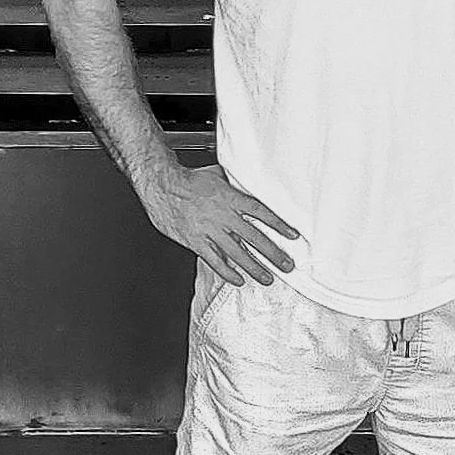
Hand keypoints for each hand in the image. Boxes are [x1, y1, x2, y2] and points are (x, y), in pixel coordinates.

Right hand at [147, 165, 297, 285]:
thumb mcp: (217, 174)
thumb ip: (234, 183)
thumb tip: (249, 181)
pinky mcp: (195, 241)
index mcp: (231, 198)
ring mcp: (210, 231)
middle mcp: (223, 216)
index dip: (279, 225)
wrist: (161, 185)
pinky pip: (214, 260)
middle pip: (254, 238)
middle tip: (287, 265)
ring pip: (237, 253)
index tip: (293, 235)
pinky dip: (227, 272)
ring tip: (268, 278)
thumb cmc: (188, 179)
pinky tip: (238, 280)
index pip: (261, 213)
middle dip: (273, 254)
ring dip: (255, 268)